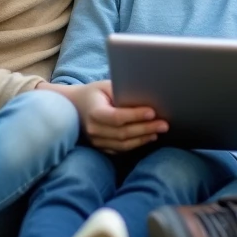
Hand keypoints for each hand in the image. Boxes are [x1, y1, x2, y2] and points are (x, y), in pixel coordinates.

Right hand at [42, 81, 166, 152]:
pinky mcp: (100, 147)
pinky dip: (136, 144)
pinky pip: (120, 149)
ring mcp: (96, 141)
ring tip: (159, 131)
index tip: (152, 111)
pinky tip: (148, 137)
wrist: (72, 107)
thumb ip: (122, 91)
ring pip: (123, 144)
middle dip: (146, 128)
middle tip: (164, 124)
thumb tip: (146, 94)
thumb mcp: (105, 86)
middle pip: (123, 133)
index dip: (135, 116)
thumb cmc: (93, 93)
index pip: (117, 117)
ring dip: (143, 138)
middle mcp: (94, 130)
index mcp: (94, 112)